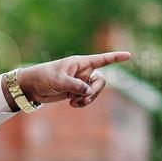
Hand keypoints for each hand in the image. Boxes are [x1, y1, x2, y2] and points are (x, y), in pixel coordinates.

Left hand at [12, 51, 131, 108]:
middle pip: (100, 81)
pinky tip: (72, 104)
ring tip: (76, 104)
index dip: (115, 57)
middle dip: (95, 92)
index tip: (129, 55)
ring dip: (88, 99)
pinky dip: (82, 103)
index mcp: (80, 63)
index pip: (101, 59)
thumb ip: (76, 85)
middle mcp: (82, 71)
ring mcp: (80, 82)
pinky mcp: (75, 91)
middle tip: (85, 99)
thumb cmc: (44, 77)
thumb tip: (89, 92)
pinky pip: (86, 98)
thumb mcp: (59, 80)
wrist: (32, 87)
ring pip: (94, 91)